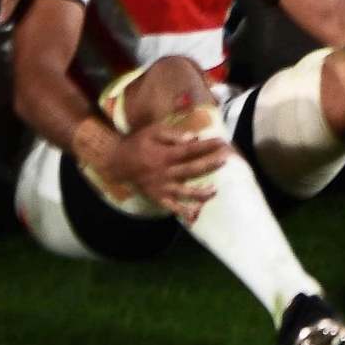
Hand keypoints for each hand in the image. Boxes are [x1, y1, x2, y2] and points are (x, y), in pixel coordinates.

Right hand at [104, 123, 229, 220]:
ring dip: (200, 192)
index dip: (207, 146)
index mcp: (165, 155)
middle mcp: (164, 172)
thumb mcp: (153, 131)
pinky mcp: (156, 196)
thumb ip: (173, 134)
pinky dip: (182, 211)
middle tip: (227, 159)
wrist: (117, 162)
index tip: (222, 142)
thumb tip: (193, 138)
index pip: (191, 150)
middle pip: (192, 169)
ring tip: (214, 190)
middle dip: (211, 164)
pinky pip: (170, 206)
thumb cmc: (138, 143)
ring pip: (184, 191)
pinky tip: (194, 214)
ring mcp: (161, 187)